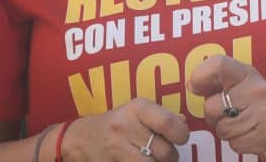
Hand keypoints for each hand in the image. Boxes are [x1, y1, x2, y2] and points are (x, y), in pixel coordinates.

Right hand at [62, 98, 189, 161]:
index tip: (180, 138)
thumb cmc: (118, 122)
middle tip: (167, 154)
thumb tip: (183, 123)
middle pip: (164, 151)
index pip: (168, 123)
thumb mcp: (138, 111)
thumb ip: (162, 117)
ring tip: (156, 160)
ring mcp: (117, 149)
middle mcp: (126, 127)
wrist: (82, 138)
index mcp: (138, 108)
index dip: (181, 134)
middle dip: (171, 156)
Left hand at [187, 54, 265, 161]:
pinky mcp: (264, 138)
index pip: (218, 66)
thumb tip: (192, 84)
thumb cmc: (261, 105)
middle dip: (214, 115)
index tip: (197, 86)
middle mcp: (257, 91)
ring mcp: (262, 116)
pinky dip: (237, 142)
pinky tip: (250, 134)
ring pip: (220, 128)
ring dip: (225, 130)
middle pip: (210, 107)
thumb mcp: (245, 84)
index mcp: (250, 74)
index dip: (200, 76)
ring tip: (243, 124)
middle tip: (229, 113)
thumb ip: (220, 80)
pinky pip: (232, 143)